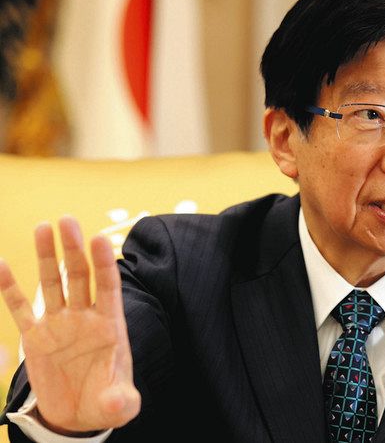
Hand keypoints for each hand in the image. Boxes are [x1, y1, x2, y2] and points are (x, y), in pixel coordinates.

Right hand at [0, 216, 139, 433]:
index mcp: (109, 324)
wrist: (78, 414)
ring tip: (43, 227)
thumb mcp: (118, 404)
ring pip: (52, 282)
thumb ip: (121, 401)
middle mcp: (84, 317)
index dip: (103, 263)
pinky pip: (19, 308)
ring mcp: (59, 323)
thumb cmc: (104, 401)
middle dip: (73, 249)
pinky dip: (9, 288)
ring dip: (48, 256)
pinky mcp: (35, 336)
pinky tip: (1, 265)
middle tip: (67, 221)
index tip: (98, 238)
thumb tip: (117, 403)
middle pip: (79, 276)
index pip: (107, 286)